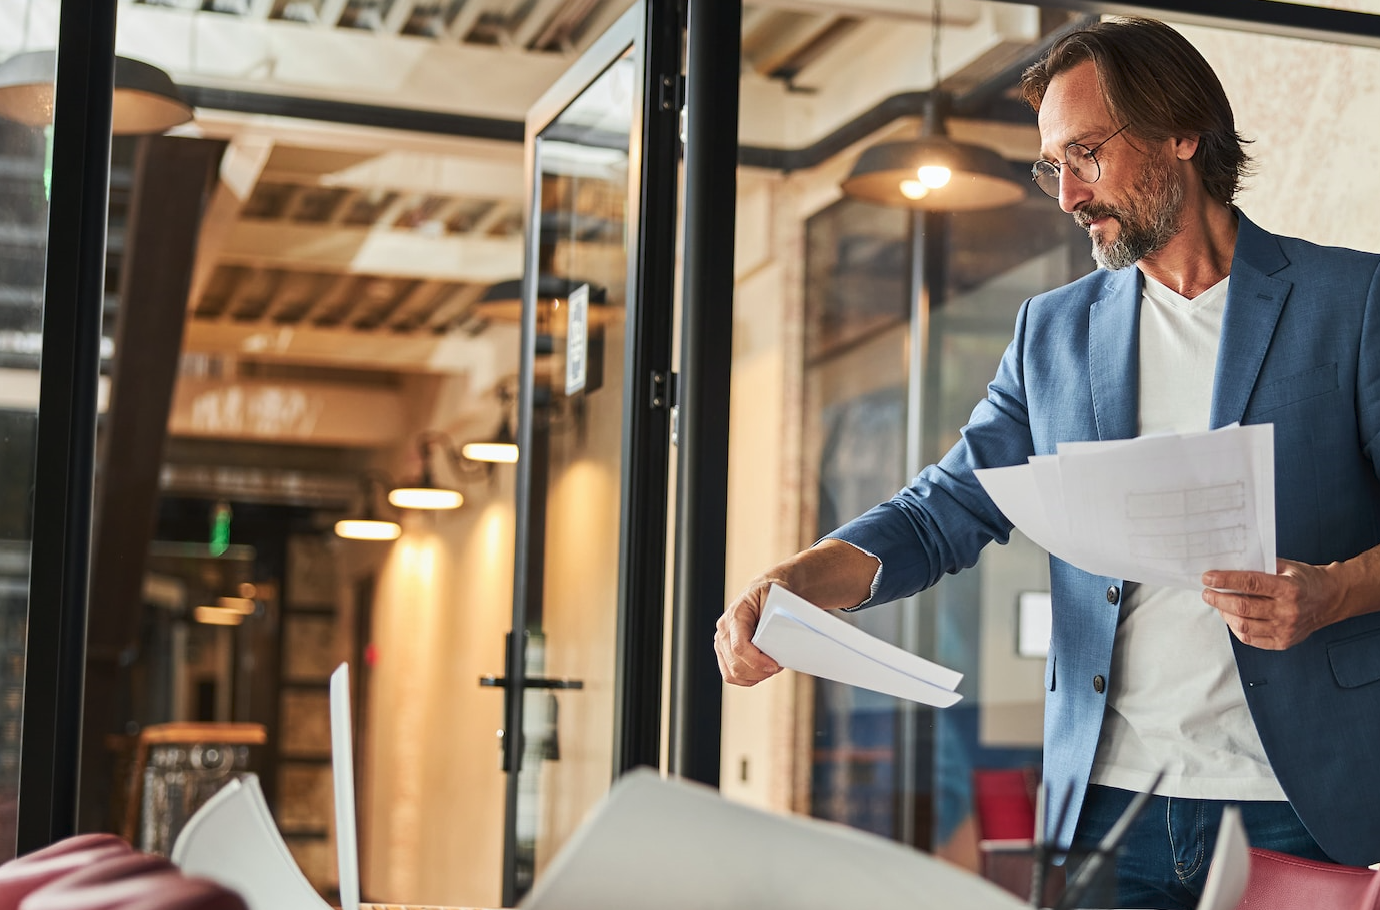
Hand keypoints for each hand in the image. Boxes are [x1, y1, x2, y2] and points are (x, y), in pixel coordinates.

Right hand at [715, 576, 783, 685]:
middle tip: (778, 666)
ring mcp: (721, 642)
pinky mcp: (723, 652)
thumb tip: (778, 640)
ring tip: (770, 668)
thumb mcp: (776, 597)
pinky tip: (761, 672)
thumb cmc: (771, 595)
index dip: (757, 661)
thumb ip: (775, 618)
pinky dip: (747, 679)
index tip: (775, 665)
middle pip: (736, 664)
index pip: (739, 646)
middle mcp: (723, 629)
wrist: (763, 592)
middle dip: (759, 671)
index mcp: (735, 615)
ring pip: (732, 673)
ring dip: (755, 676)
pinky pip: (731, 675)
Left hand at [1201, 558, 1344, 649]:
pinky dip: (1236, 628)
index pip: (1250, 584)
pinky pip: (1251, 639)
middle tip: (1207, 592)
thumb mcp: (1287, 566)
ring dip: (1224, 614)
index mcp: (1288, 588)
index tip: (1207, 578)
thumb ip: (1260, 567)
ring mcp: (1285, 629)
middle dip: (1218, 599)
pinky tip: (1232, 618)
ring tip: (1218, 604)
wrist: (1331, 599)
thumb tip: (1227, 567)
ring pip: (1243, 626)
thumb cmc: (1305, 581)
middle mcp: (1287, 611)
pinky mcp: (1283, 642)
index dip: (1225, 581)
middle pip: (1243, 608)